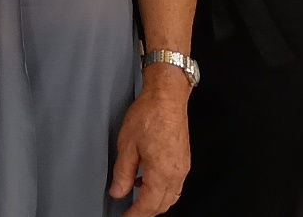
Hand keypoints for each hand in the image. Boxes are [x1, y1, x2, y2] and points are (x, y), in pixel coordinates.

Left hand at [110, 71, 190, 214]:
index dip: (135, 215)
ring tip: (136, 197)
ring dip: (155, 201)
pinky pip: (175, 184)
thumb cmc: (149, 116)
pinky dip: (162, 189)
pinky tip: (147, 180)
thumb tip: (118, 192)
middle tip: (131, 212)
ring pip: (171, 196)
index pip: (149, 205)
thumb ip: (123, 173)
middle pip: (163, 204)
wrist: (167, 98)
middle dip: (147, 211)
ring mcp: (183, 167)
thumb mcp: (127, 145)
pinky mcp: (184, 160)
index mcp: (162, 173)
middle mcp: (177, 174)